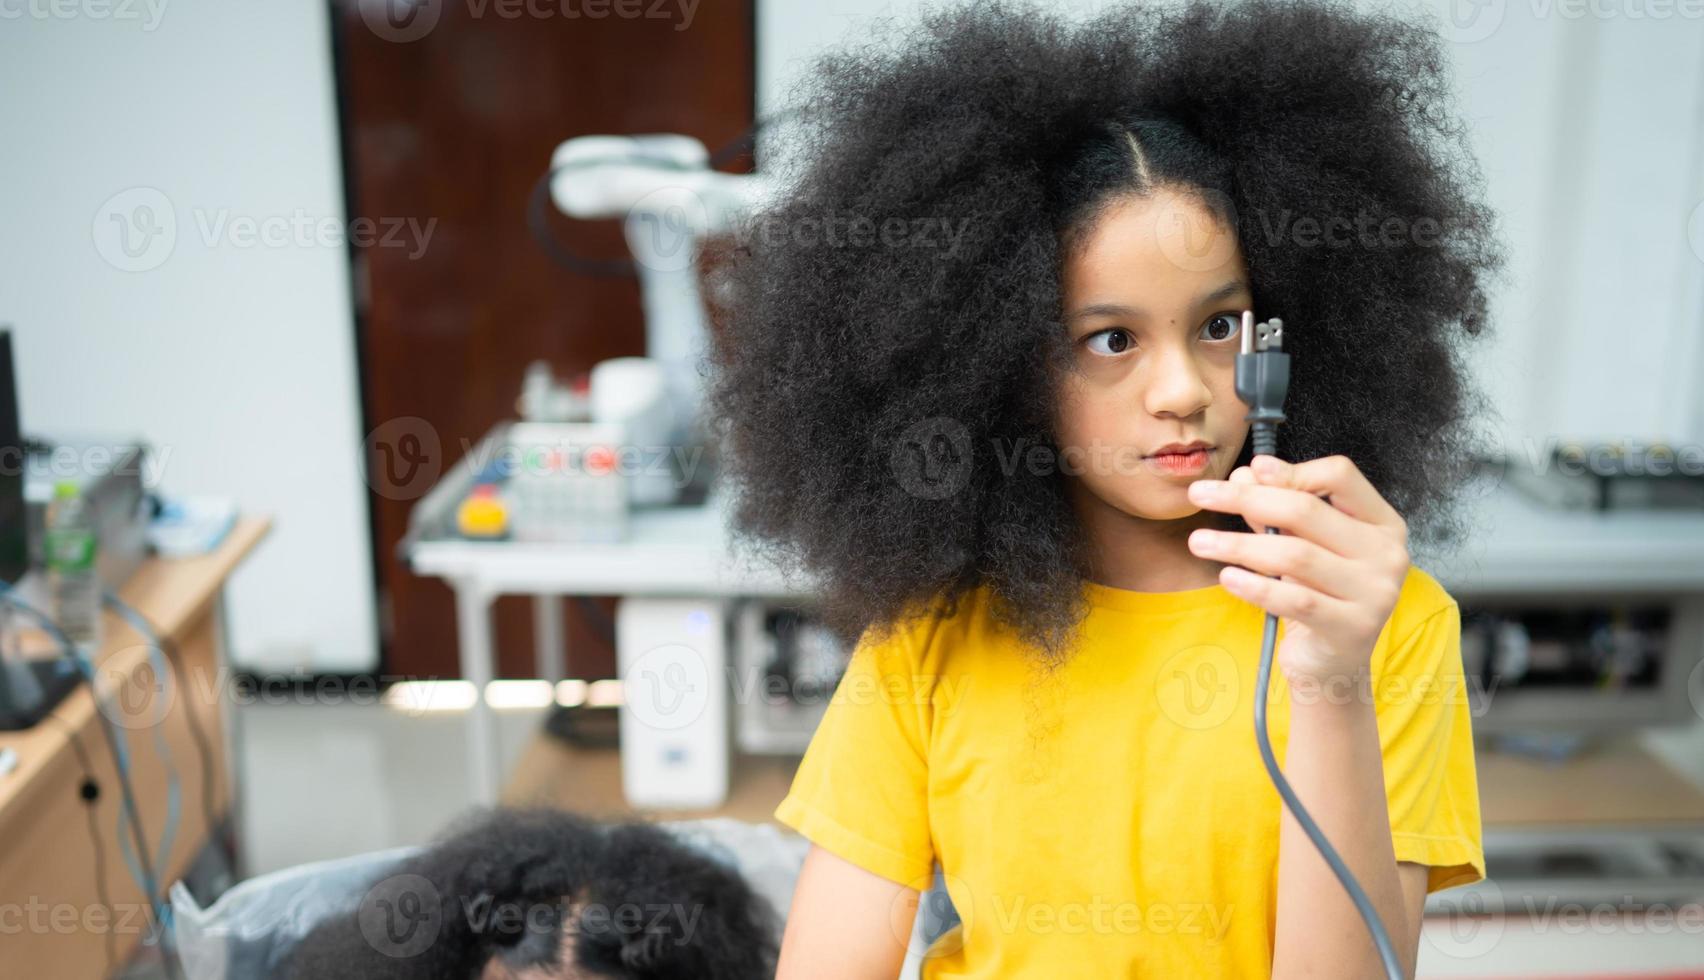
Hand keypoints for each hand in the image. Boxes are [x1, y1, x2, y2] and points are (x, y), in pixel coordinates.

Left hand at [1184, 454, 1409, 685]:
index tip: (1250, 468)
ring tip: (1199, 542)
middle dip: (1246, 499)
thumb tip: (1245, 474)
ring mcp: (1375, 593)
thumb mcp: (1297, 544)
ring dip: (1238, 544)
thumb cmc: (1315, 593)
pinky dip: (1255, 586)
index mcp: (1382, 523)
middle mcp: (1387, 554)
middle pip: (1308, 511)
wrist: (1331, 662)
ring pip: (1295, 555)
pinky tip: (1227, 577)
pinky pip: (1295, 600)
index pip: (1341, 476)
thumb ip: (1274, 509)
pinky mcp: (1352, 628)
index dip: (1292, 470)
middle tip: (1200, 495)